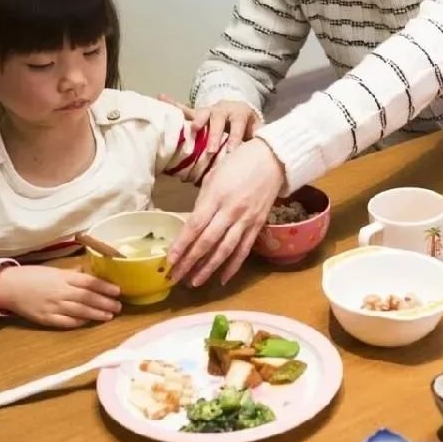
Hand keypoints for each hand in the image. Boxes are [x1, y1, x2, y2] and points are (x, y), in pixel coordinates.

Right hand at [0, 265, 120, 328]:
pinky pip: (65, 322)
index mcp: (64, 277)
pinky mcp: (45, 318)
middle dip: (104, 303)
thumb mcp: (55, 270)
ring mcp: (53, 306)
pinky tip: (88, 322)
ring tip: (109, 316)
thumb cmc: (33, 276)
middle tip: (118, 307)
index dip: (105, 287)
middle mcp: (61, 291)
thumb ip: (72, 274)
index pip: (89, 282)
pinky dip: (78, 322)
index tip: (118, 291)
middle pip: (87, 298)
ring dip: (96, 314)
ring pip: (79, 311)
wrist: (9, 287)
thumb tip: (89, 273)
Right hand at [158, 95, 261, 151]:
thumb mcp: (256, 133)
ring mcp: (209, 110)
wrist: (240, 112)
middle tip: (211, 150)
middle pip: (218, 119)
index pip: (238, 125)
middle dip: (214, 134)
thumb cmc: (248, 128)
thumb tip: (265, 160)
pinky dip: (172, 104)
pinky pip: (184, 109)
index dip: (235, 136)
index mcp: (239, 114)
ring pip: (201, 114)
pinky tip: (160, 98)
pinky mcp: (197, 113)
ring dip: (196, 122)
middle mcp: (223, 110)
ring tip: (192, 130)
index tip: (231, 151)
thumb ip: (258, 144)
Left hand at [167, 138, 284, 286]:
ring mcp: (246, 220)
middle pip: (207, 242)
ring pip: (225, 250)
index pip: (195, 225)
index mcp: (216, 195)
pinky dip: (233, 266)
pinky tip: (222, 279)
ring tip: (194, 282)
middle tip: (175, 277)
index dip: (181, 245)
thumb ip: (203, 201)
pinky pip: (244, 250)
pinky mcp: (258, 226)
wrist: (273, 159)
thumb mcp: (214, 175)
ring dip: (208, 269)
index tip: (169, 260)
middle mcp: (231, 211)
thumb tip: (192, 223)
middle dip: (189, 262)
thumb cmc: (239, 162)